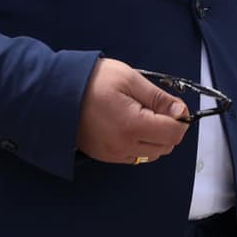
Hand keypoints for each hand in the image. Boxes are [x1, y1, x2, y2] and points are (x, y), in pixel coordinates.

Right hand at [74, 58, 189, 164]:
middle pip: (165, 147)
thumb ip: (158, 98)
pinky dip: (140, 145)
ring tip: (143, 115)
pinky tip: (131, 126)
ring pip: (150, 155)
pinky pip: (133, 157)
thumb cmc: (92, 82)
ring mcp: (112, 154)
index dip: (181, 120)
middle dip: (169, 129)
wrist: (55, 93)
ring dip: (155, 138)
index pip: (173, 134)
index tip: (176, 107)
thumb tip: (181, 111)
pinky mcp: (103, 156)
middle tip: (158, 108)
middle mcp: (123, 146)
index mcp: (132, 126)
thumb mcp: (130, 79)